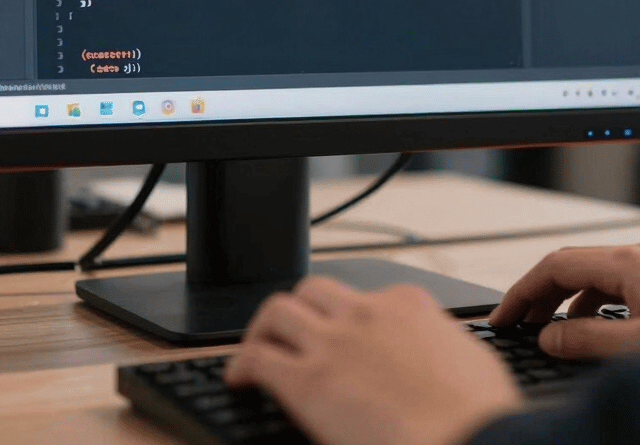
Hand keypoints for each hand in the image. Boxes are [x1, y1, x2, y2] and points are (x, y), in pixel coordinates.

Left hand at [225, 276, 522, 444]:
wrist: (469, 444)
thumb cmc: (479, 418)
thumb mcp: (473, 361)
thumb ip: (446, 345)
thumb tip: (444, 352)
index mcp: (409, 306)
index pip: (371, 295)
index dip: (355, 317)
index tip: (348, 334)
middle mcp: (367, 313)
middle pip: (315, 290)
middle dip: (301, 309)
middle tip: (293, 333)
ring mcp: (335, 342)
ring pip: (278, 310)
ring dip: (264, 329)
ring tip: (257, 348)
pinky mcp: (308, 380)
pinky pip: (258, 358)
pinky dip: (242, 365)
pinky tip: (239, 380)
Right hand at [488, 243, 639, 359]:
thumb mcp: (638, 345)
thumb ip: (591, 340)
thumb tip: (548, 340)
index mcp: (625, 263)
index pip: (554, 267)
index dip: (521, 292)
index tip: (502, 316)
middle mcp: (631, 257)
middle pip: (567, 266)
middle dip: (536, 294)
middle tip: (515, 323)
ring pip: (588, 274)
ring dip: (560, 298)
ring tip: (545, 328)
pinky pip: (608, 284)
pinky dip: (587, 302)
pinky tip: (586, 324)